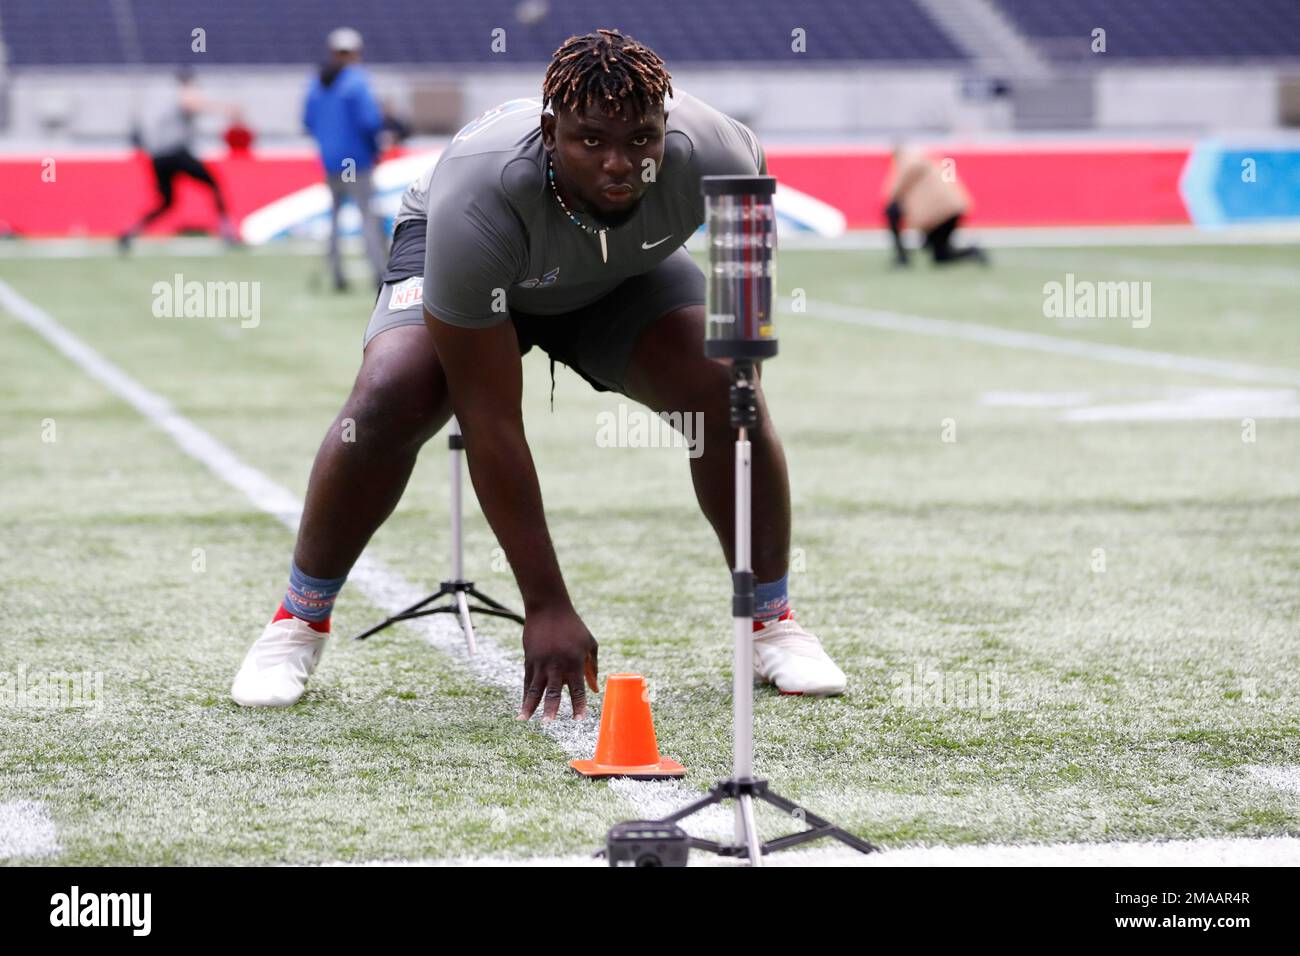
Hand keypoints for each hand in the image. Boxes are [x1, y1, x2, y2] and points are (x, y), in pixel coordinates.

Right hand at [517, 605, 598, 720]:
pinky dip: (525, 695)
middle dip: (550, 708)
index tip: (579, 720)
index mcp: (574, 662)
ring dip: (529, 705)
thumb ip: (592, 668)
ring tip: (523, 720)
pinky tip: (523, 708)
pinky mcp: (529, 660)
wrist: (549, 609)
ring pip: (534, 688)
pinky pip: (527, 681)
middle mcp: (557, 665)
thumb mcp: (589, 644)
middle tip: (548, 723)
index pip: (577, 689)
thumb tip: (595, 690)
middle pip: (553, 691)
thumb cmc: (574, 627)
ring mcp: (541, 663)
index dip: (578, 705)